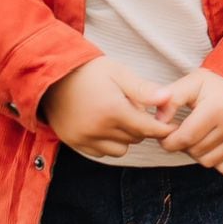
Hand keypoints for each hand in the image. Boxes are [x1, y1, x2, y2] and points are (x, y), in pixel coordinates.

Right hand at [41, 57, 176, 158]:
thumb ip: (143, 89)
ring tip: (118, 117)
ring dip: (125, 137)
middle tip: (135, 109)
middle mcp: (98, 128)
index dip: (162, 129)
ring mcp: (84, 138)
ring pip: (120, 149)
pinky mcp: (74, 142)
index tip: (171, 127)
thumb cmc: (88, 71)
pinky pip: (101, 152)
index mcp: (112, 110)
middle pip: (135, 138)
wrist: (51, 75)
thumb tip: (168, 99)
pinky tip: (105, 126)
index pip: (147, 128)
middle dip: (141, 127)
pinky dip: (108, 143)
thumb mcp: (118, 73)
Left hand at [157, 67, 222, 172]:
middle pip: (195, 151)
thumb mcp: (192, 82)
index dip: (169, 141)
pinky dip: (215, 160)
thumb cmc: (217, 83)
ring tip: (198, 137)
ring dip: (198, 153)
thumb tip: (157, 120)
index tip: (166, 135)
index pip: (185, 138)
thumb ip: (171, 99)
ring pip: (208, 162)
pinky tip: (213, 144)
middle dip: (183, 145)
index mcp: (217, 108)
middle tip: (183, 132)